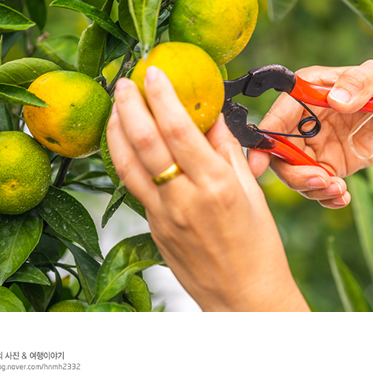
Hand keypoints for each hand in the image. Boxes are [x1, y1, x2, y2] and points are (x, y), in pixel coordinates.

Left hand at [108, 68, 308, 311]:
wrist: (245, 301)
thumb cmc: (257, 246)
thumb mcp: (251, 191)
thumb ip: (226, 148)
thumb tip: (211, 111)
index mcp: (215, 185)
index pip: (178, 129)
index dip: (161, 95)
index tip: (153, 71)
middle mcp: (184, 198)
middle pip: (144, 141)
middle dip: (129, 104)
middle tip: (123, 80)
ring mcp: (163, 215)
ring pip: (127, 163)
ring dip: (116, 128)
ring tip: (116, 104)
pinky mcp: (152, 227)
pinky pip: (131, 185)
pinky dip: (122, 157)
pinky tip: (123, 140)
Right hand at [246, 61, 372, 207]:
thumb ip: (358, 83)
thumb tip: (336, 100)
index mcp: (308, 90)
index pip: (278, 115)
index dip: (264, 139)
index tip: (259, 164)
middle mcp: (307, 118)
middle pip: (281, 150)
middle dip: (293, 171)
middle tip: (321, 182)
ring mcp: (320, 143)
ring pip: (296, 171)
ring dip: (311, 187)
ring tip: (338, 191)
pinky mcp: (335, 164)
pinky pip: (319, 184)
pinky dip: (325, 196)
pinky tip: (342, 196)